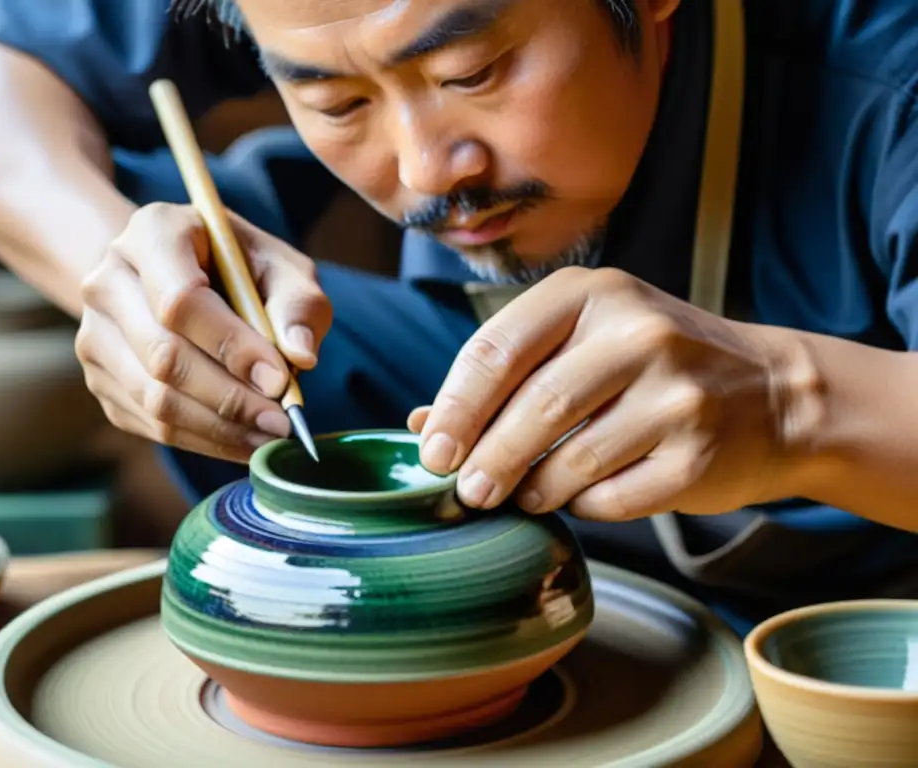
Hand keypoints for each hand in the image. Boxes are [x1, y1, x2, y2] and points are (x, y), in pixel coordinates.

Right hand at [76, 203, 331, 461]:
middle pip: (163, 356)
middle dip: (230, 398)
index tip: (279, 380)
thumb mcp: (280, 266)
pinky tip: (243, 439)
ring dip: (219, 427)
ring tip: (270, 437)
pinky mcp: (100, 378)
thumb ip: (297, 304)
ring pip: (153, 398)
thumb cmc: (239, 268)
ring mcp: (94, 333)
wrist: (178, 274)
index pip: (181, 301)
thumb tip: (301, 356)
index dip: (231, 346)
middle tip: (281, 422)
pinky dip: (203, 439)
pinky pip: (149, 423)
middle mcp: (108, 280)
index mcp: (153, 233)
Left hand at [410, 267, 816, 520]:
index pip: (496, 349)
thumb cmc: (652, 368)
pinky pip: (613, 497)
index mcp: (591, 294)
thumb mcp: (581, 344)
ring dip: (533, 489)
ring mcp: (676, 393)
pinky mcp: (699, 453)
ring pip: (571, 460)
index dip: (454, 408)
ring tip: (522, 494)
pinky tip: (581, 496)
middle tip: (467, 491)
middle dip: (487, 459)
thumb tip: (420, 425)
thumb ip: (505, 376)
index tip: (432, 451)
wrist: (772, 394)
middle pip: (533, 407)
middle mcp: (638, 333)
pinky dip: (585, 506)